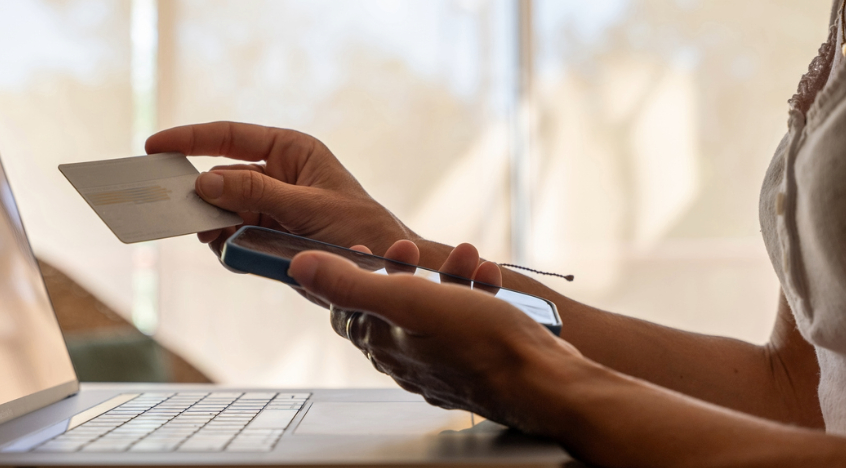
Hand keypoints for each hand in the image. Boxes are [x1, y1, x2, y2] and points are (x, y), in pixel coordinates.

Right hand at [145, 122, 414, 254]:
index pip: (230, 136)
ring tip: (215, 237)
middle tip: (181, 213)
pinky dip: (227, 244)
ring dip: (214, 224)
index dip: (190, 139)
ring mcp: (270, 205)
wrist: (384, 271)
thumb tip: (206, 180)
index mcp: (289, 150)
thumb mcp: (309, 207)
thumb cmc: (360, 227)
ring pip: (223, 210)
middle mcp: (276, 173)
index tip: (154, 146)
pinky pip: (233, 235)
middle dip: (203, 196)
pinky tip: (231, 251)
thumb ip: (257, 193)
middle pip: (221, 177)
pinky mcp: (268, 234)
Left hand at [301, 241, 582, 435]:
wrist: (545, 381)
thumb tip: (300, 268)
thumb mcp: (409, 301)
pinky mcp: (475, 363)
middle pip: (390, 305)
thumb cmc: (481, 344)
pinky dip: (473, 294)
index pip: (345, 310)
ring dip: (445, 275)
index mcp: (383, 342)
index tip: (365, 249)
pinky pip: (464, 322)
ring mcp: (442, 363)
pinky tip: (488, 278)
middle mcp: (407, 358)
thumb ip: (351, 285)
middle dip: (404, 266)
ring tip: (467, 256)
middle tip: (416, 247)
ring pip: (431, 309)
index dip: (350, 274)